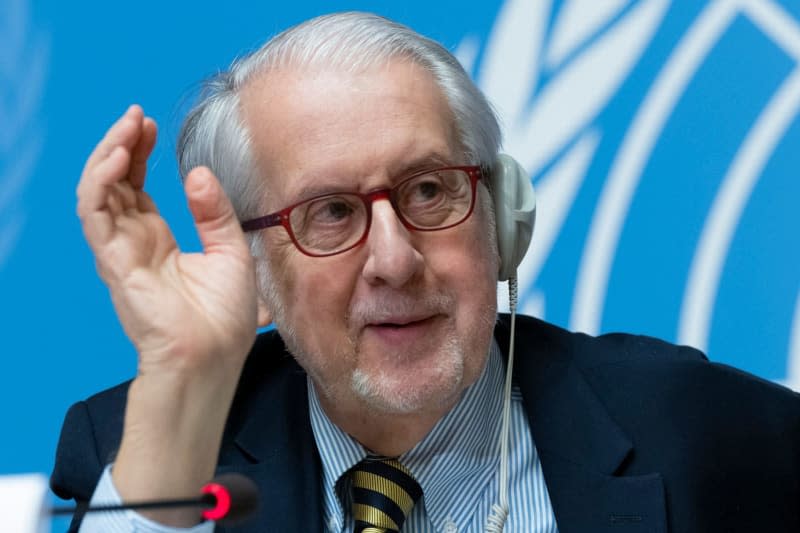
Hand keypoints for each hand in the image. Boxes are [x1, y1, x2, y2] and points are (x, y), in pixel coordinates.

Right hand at [77, 105, 266, 376]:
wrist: (215, 356)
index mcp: (158, 242)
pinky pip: (94, 215)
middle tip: (137, 116)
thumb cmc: (224, 317)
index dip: (141, 154)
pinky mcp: (114, 262)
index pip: (137, 188)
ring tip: (127, 128)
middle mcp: (134, 243)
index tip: (153, 126)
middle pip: (115, 184)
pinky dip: (100, 181)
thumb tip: (198, 173)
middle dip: (123, 146)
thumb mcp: (231, 252)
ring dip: (108, 156)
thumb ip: (215, 213)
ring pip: (98, 193)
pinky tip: (117, 158)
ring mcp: (120, 252)